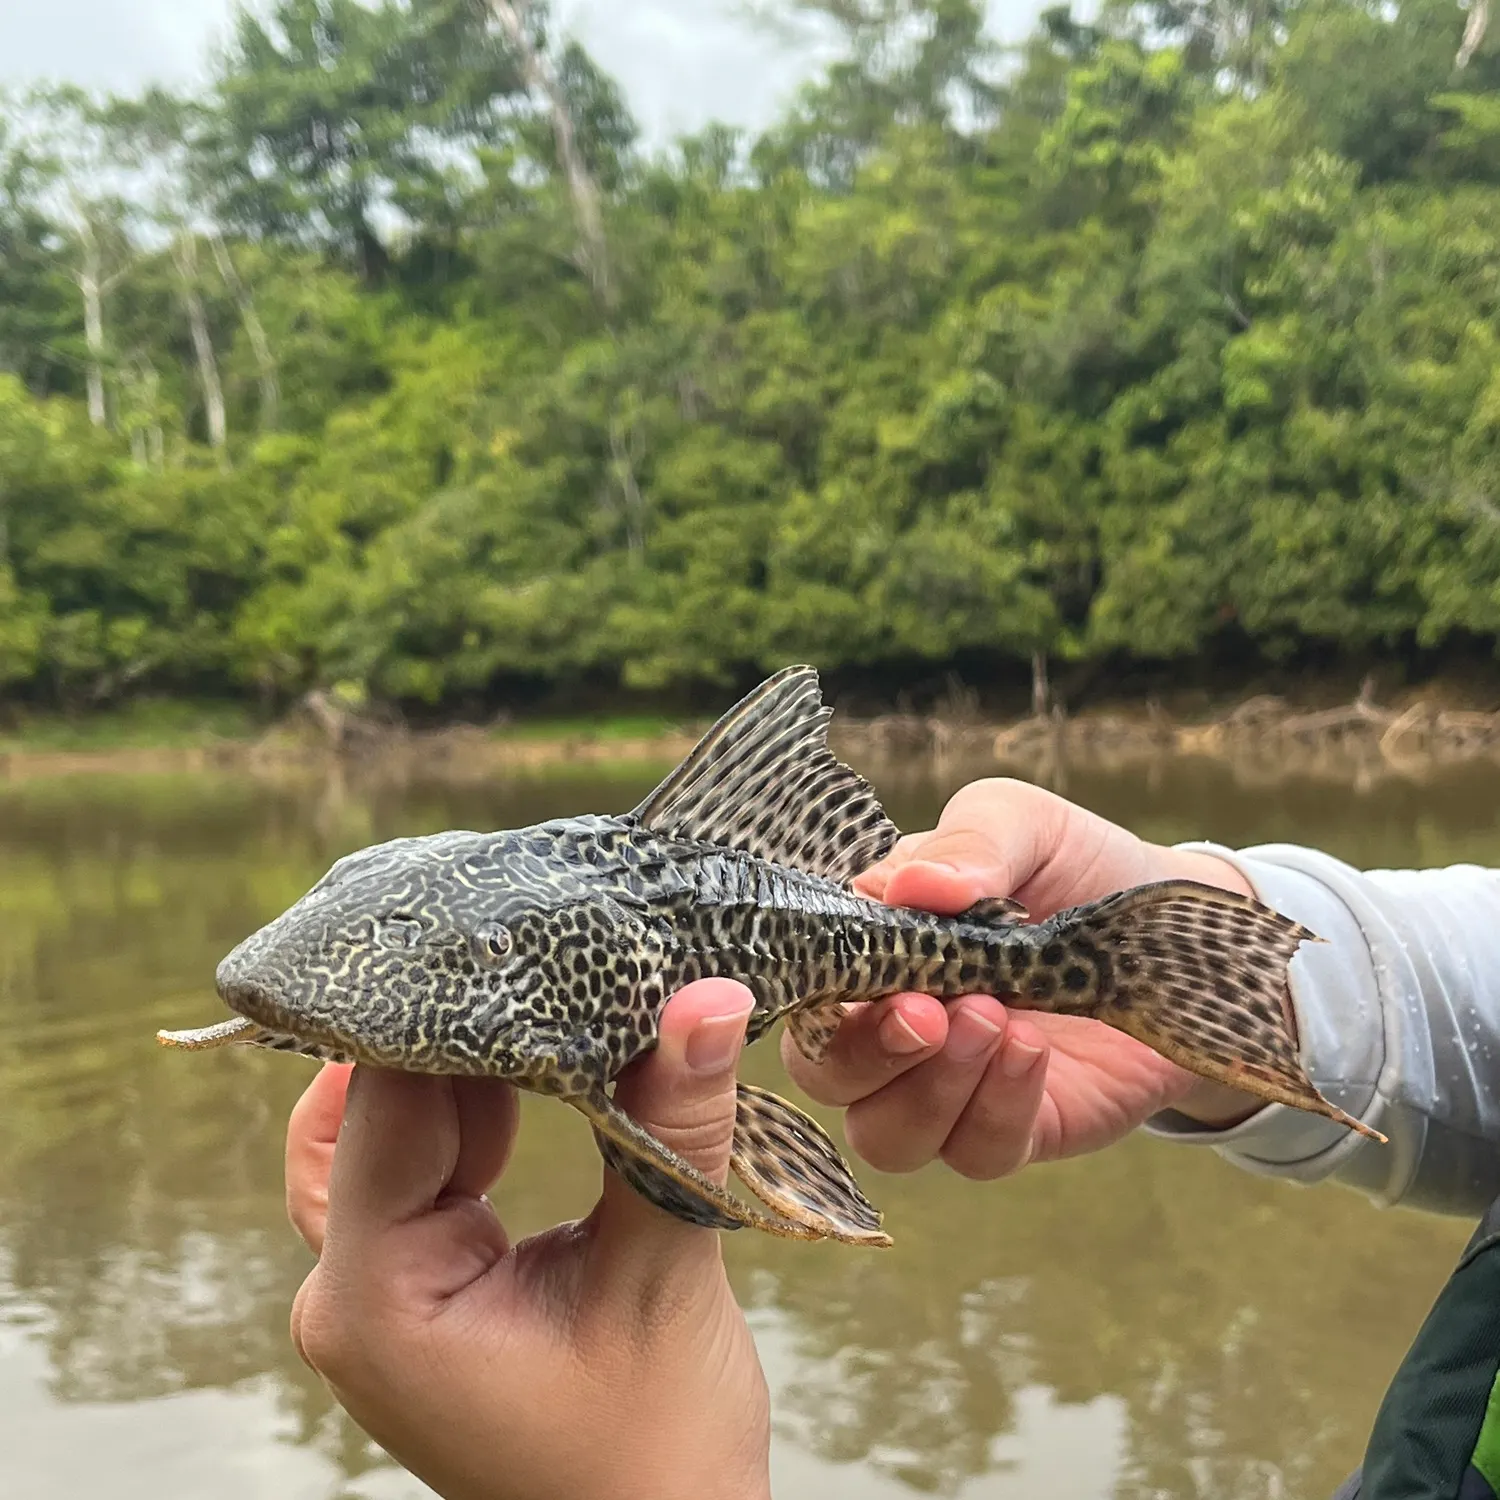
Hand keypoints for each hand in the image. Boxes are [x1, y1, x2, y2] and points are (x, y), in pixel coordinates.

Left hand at [286, 979, 771, 1499]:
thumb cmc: (656, 1452)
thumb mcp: (664, 1276)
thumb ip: (673, 1131)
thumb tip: (706, 996)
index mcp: (377, 1300)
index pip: (385, 1109)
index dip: (443, 1012)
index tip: (509, 925)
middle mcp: (350, 1291)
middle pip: (374, 1108)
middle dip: (458, 1026)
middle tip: (532, 935)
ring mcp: (380, 1287)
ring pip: (397, 1125)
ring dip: (476, 1061)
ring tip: (550, 984)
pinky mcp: (422, 1280)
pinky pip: (430, 1161)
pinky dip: (486, 1104)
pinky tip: (549, 1058)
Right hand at [781, 777, 1263, 1180]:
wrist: (1186, 927)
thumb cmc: (1078, 864)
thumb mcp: (1025, 824)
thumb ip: (971, 843)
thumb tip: (916, 885)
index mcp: (873, 946)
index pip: (808, 984)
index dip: (825, 992)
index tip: (880, 975)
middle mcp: (892, 1023)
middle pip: (826, 1073)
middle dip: (869, 1054)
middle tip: (932, 1013)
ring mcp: (950, 1085)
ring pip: (887, 1134)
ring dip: (929, 1091)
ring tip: (995, 1022)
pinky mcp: (1013, 1129)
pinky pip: (976, 1153)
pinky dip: (995, 1109)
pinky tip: (1031, 1053)